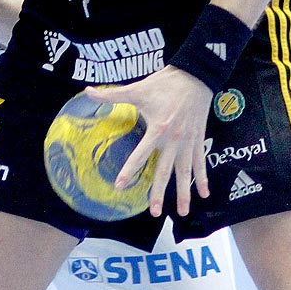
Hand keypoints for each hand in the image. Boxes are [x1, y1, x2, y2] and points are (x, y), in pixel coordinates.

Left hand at [83, 66, 213, 216]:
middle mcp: (175, 140)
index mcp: (159, 129)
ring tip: (181, 212)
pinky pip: (201, 163)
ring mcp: (189, 142)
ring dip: (184, 193)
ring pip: (186, 172)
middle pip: (165, 171)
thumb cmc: (164, 84)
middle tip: (153, 212)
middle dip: (158, 192)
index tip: (120, 186)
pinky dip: (202, 179)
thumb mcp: (137, 89)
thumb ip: (112, 94)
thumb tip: (87, 92)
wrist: (196, 76)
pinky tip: (204, 194)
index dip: (130, 170)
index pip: (141, 154)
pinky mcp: (199, 140)